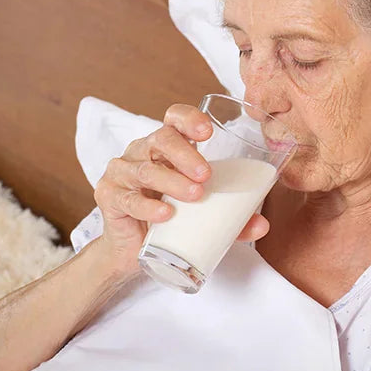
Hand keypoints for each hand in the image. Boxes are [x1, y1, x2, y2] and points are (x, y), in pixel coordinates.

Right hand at [89, 104, 271, 278]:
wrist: (131, 251)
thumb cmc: (168, 220)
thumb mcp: (202, 214)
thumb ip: (231, 219)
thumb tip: (262, 225)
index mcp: (165, 148)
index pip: (173, 119)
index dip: (188, 119)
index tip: (207, 133)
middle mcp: (141, 152)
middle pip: (160, 139)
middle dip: (185, 154)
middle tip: (206, 175)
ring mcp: (121, 172)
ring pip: (145, 169)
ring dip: (171, 181)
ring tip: (195, 196)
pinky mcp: (108, 196)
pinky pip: (128, 198)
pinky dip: (148, 206)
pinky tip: (166, 214)